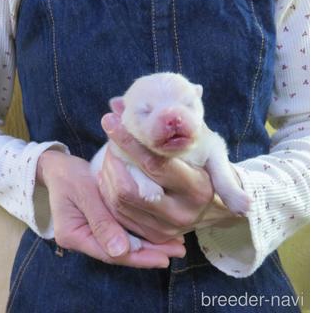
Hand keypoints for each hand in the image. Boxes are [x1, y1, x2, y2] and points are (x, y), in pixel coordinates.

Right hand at [36, 150, 185, 267]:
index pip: (109, 253)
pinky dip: (139, 234)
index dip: (138, 258)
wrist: (58, 166)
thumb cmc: (70, 175)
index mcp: (73, 236)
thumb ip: (101, 220)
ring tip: (175, 245)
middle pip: (118, 253)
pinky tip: (159, 234)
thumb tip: (120, 251)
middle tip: (178, 252)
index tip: (164, 259)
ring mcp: (89, 235)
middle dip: (149, 254)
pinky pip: (120, 234)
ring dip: (148, 245)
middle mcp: (81, 240)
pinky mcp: (98, 226)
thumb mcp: (85, 192)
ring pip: (122, 245)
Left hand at [99, 113, 240, 242]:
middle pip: (130, 189)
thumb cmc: (210, 166)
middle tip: (107, 139)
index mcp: (198, 188)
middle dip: (111, 161)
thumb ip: (186, 124)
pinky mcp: (155, 236)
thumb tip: (171, 91)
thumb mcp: (209, 145)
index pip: (155, 163)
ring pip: (120, 203)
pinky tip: (109, 175)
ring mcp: (167, 229)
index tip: (110, 120)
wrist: (221, 207)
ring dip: (107, 176)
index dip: (128, 140)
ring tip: (108, 155)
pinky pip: (120, 216)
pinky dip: (109, 194)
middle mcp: (182, 213)